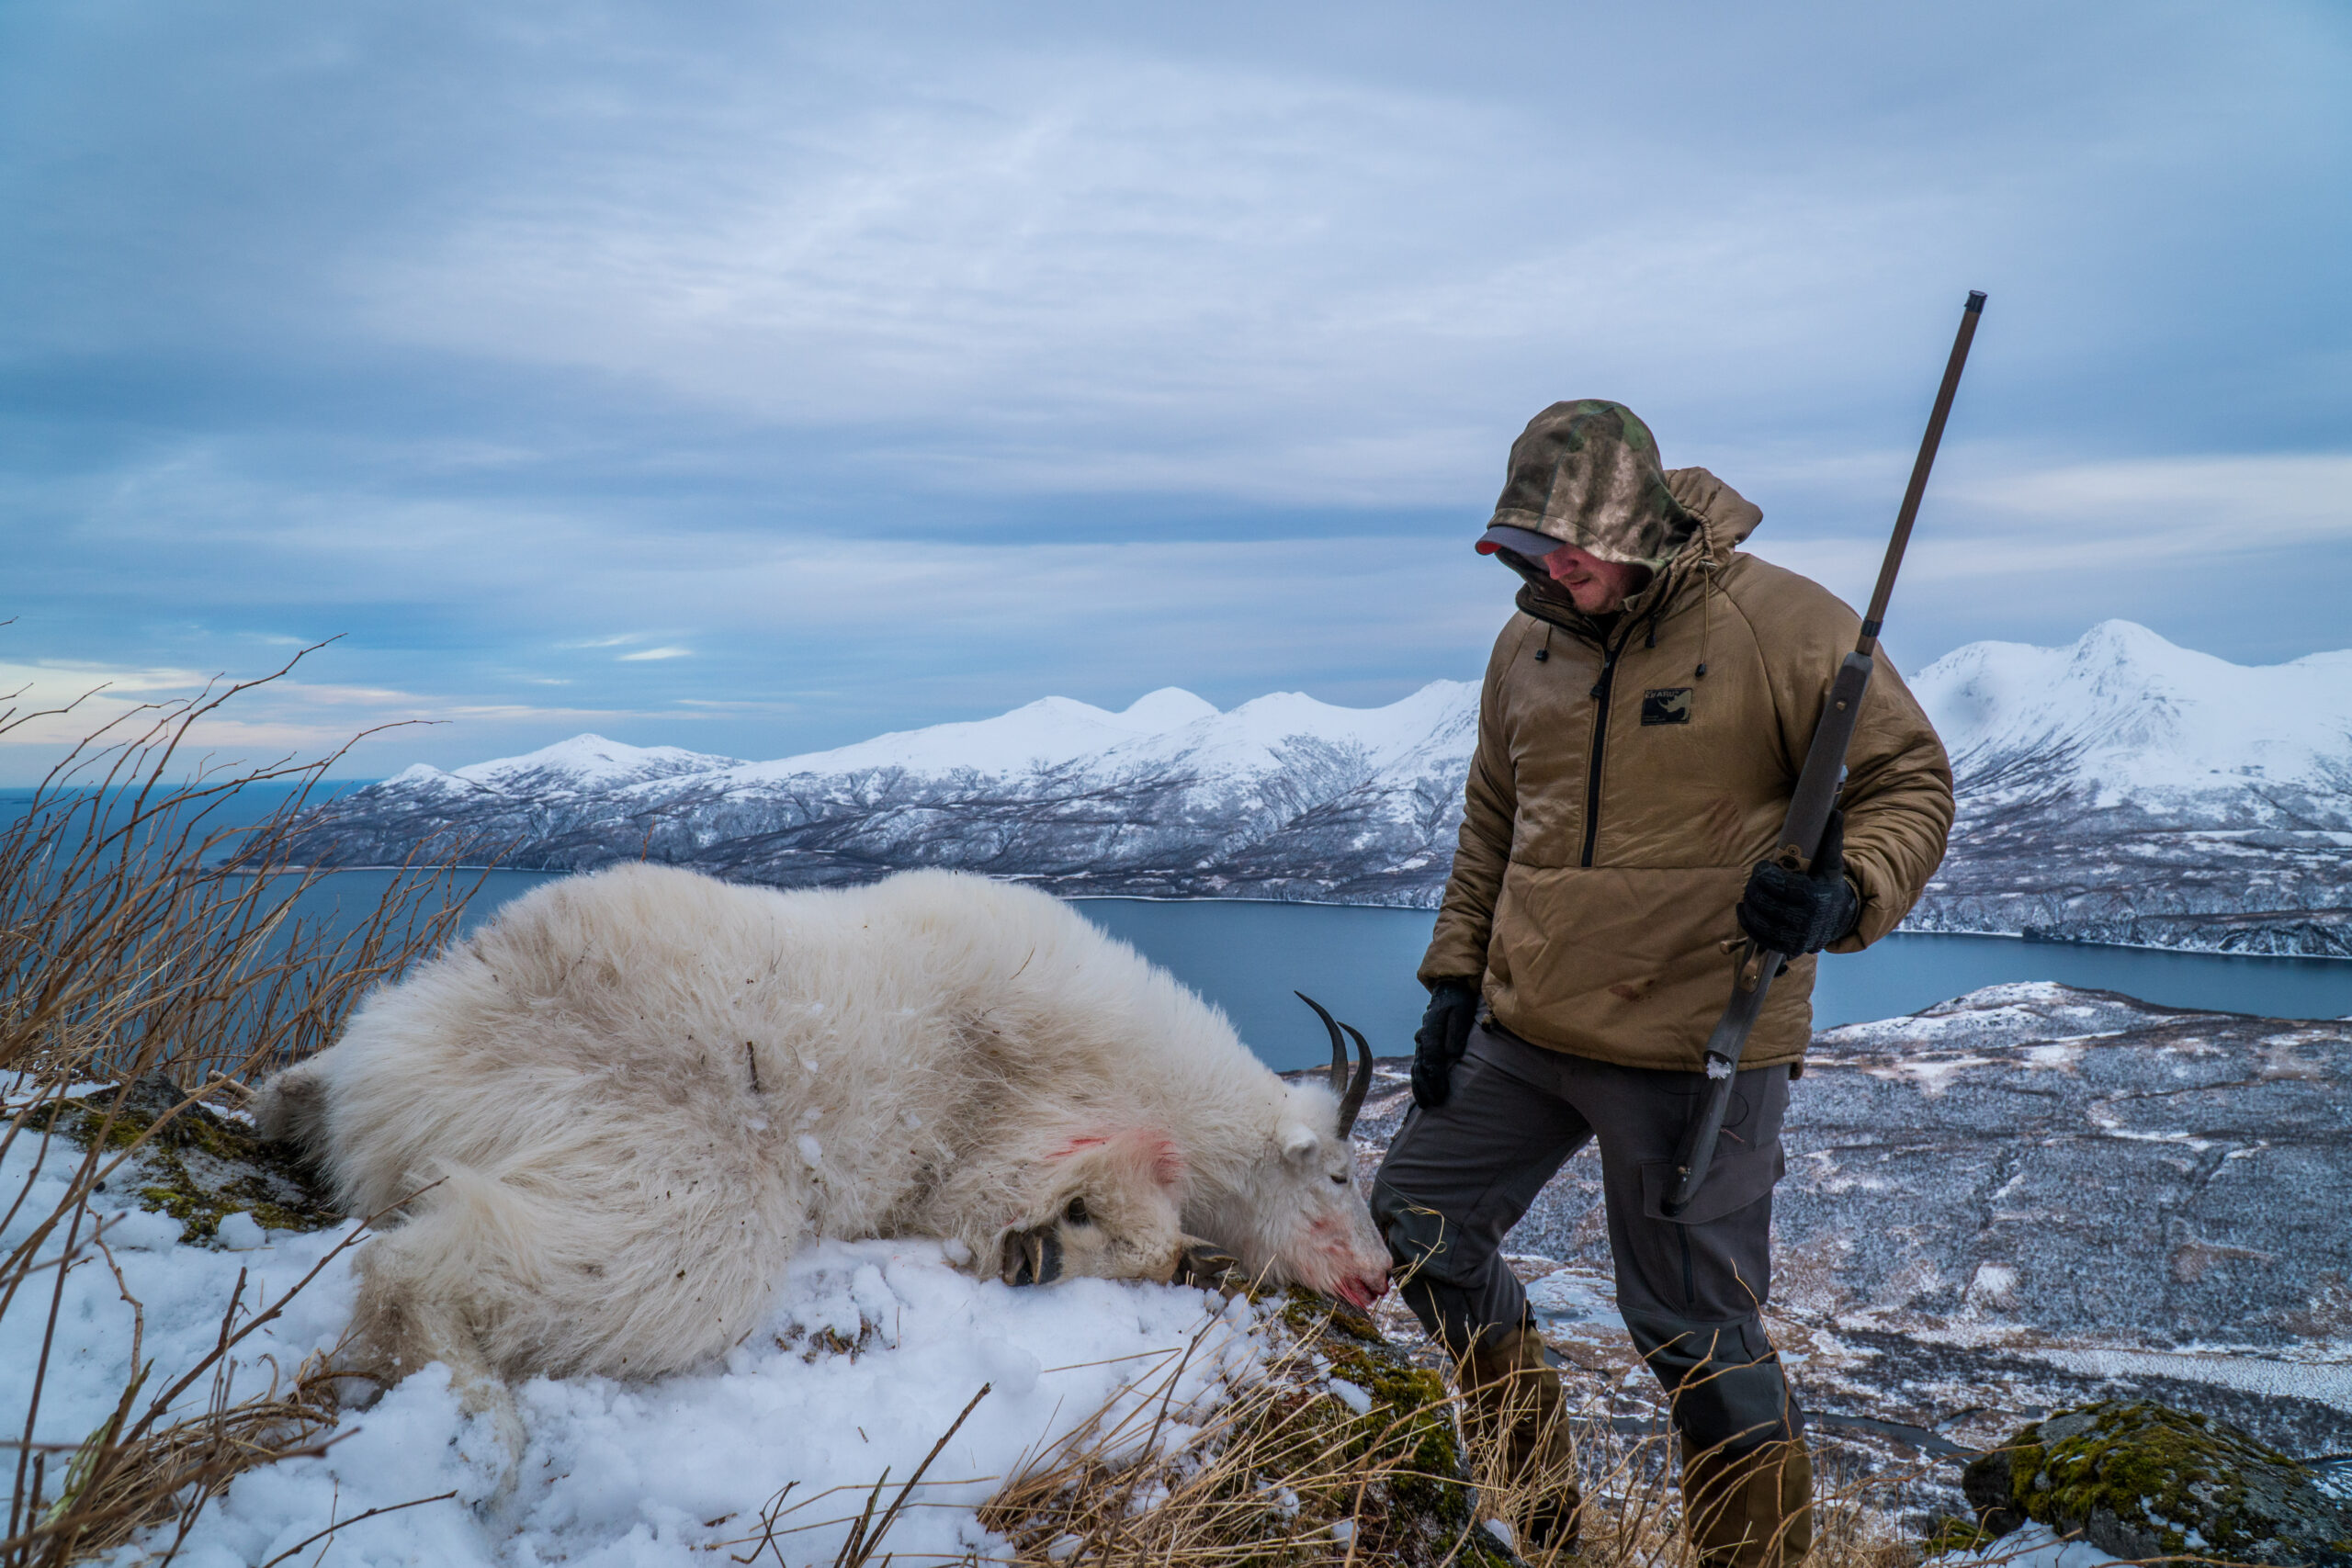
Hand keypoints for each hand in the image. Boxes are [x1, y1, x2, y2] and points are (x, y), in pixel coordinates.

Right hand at [1411, 979, 1479, 1109]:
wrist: (1449, 990)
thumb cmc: (1459, 1002)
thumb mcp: (1461, 1013)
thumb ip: (1456, 1033)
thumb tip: (1452, 1054)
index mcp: (1431, 1031)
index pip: (1432, 1059)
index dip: (1436, 1079)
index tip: (1442, 1094)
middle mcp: (1422, 1038)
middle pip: (1421, 1067)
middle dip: (1427, 1088)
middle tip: (1435, 1104)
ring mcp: (1421, 1042)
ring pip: (1416, 1069)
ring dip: (1420, 1088)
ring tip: (1426, 1105)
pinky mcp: (1423, 1045)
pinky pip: (1418, 1066)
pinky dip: (1418, 1081)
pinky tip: (1421, 1093)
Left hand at [1736, 808, 1860, 956]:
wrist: (1839, 919)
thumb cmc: (1828, 886)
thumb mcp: (1832, 864)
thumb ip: (1831, 840)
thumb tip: (1835, 812)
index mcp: (1814, 897)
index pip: (1780, 885)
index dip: (1765, 874)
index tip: (1763, 865)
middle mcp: (1806, 921)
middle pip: (1766, 902)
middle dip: (1754, 887)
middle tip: (1755, 878)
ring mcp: (1796, 937)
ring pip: (1760, 921)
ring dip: (1749, 904)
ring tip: (1750, 892)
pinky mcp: (1788, 948)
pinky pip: (1759, 937)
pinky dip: (1747, 922)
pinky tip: (1744, 909)